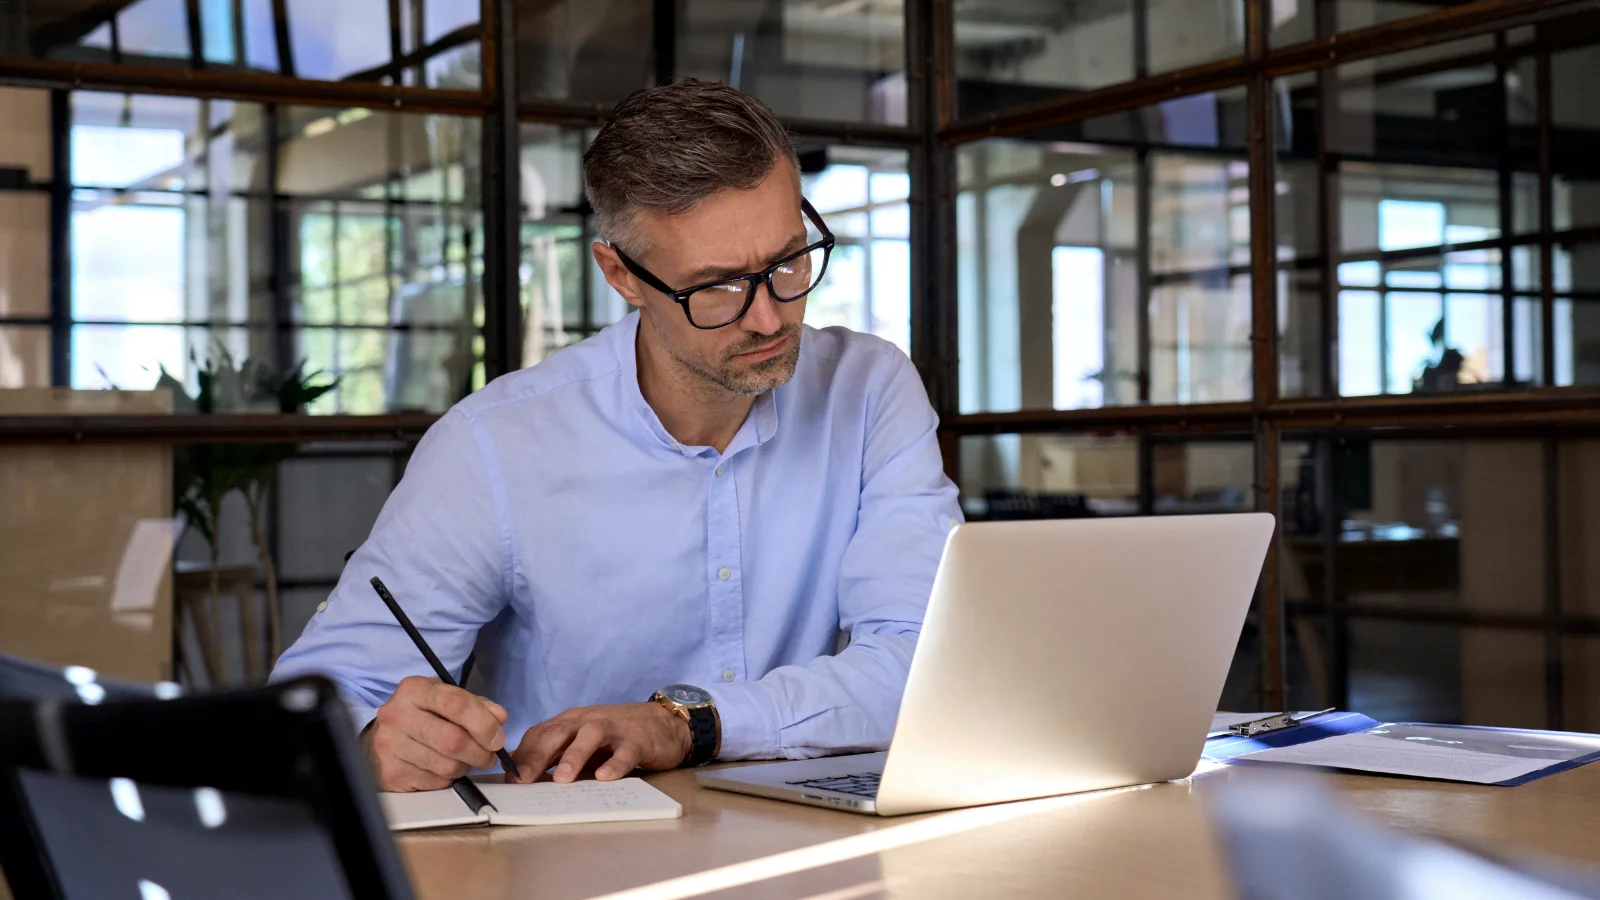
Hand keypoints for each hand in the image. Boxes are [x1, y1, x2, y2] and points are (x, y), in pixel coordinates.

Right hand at [364, 675, 509, 791]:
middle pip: (452, 739)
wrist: (381, 740)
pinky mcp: (392, 773)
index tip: (498, 737)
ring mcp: (391, 745)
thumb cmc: (420, 717)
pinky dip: (448, 778)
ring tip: (466, 760)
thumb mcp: (445, 700)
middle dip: (480, 751)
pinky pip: (435, 782)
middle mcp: (397, 715)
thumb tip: (499, 718)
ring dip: (466, 766)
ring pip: (447, 765)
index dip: (483, 723)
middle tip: (490, 755)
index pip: (455, 703)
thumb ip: (476, 705)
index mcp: (414, 690)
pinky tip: (443, 768)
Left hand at [507, 702, 690, 783]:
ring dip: (574, 756)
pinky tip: (605, 778)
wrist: (663, 722)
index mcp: (570, 722)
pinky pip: (625, 751)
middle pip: (558, 732)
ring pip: (590, 735)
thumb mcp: (582, 744)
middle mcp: (587, 721)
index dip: (523, 755)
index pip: (540, 733)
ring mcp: (614, 729)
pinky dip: (615, 764)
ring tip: (562, 779)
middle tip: (524, 780)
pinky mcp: (637, 740)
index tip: (509, 779)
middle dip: (538, 755)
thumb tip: (524, 778)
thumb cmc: (616, 737)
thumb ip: (558, 756)